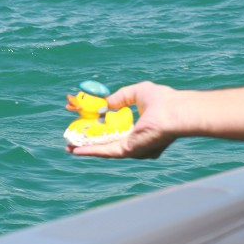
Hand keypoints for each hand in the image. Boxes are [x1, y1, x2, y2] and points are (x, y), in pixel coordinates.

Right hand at [66, 81, 182, 158]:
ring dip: (86, 147)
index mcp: (142, 130)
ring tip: (70, 145)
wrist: (173, 112)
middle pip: (108, 143)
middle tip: (73, 140)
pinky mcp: (130, 151)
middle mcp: (138, 143)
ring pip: (104, 149)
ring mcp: (134, 149)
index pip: (118, 130)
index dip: (101, 128)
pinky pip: (106, 151)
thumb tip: (104, 104)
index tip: (86, 124)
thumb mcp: (137, 92)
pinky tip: (77, 150)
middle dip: (90, 141)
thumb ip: (120, 97)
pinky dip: (91, 150)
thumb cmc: (163, 100)